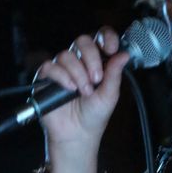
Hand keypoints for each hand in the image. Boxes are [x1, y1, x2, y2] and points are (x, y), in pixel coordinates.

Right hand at [35, 27, 129, 152]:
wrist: (77, 134)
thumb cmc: (94, 115)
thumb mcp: (109, 95)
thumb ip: (115, 74)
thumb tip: (124, 55)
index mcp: (96, 62)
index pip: (100, 38)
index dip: (106, 38)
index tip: (111, 49)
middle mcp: (79, 62)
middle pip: (82, 41)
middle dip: (91, 58)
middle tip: (97, 78)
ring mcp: (62, 68)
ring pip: (67, 55)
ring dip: (78, 73)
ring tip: (84, 91)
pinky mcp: (47, 78)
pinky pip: (51, 67)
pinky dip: (62, 76)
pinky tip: (70, 89)